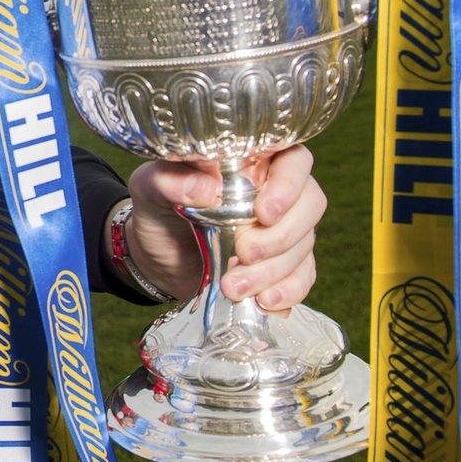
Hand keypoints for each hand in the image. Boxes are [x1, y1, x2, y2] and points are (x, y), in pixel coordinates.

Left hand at [121, 146, 325, 309]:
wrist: (156, 256)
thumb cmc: (159, 209)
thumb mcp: (150, 188)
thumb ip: (169, 181)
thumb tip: (206, 190)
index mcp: (252, 161)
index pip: (293, 160)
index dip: (289, 184)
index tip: (263, 212)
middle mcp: (276, 191)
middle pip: (310, 204)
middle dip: (280, 236)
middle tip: (244, 253)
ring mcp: (285, 228)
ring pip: (304, 244)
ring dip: (273, 270)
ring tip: (233, 286)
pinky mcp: (283, 263)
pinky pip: (303, 277)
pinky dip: (287, 291)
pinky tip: (263, 301)